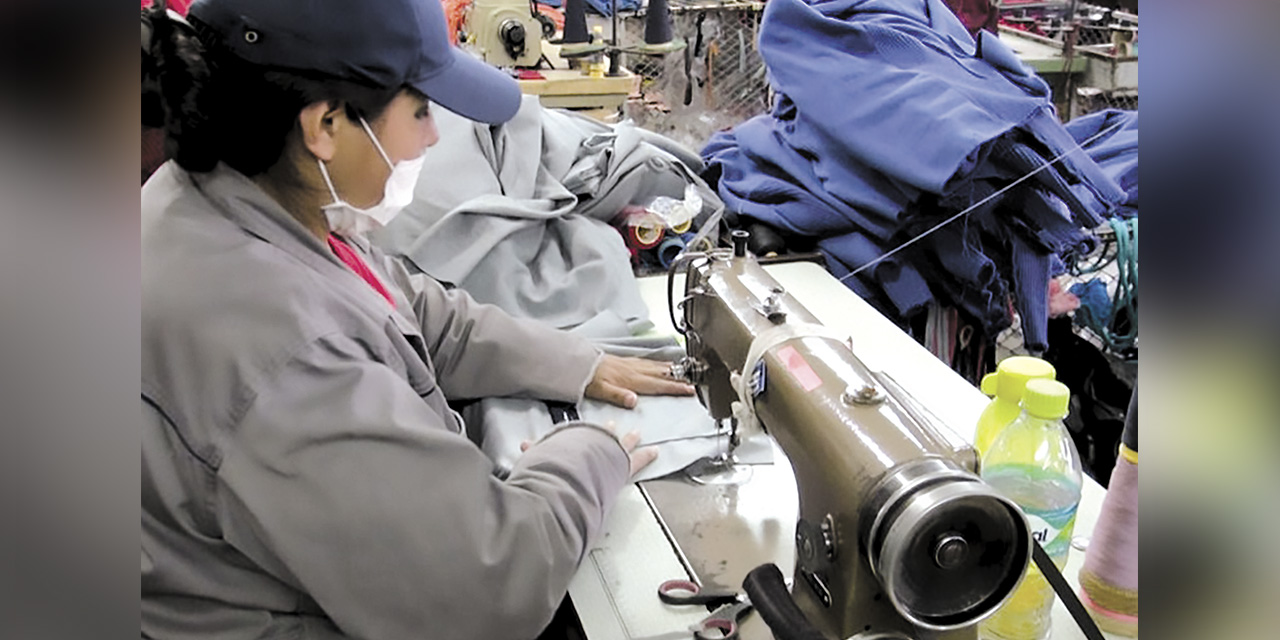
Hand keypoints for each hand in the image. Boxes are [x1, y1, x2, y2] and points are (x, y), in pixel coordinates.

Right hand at [521, 423, 658, 477]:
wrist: (578, 466)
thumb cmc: (562, 462)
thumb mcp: (543, 454)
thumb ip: (534, 451)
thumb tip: (521, 445)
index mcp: (580, 441)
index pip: (581, 435)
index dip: (582, 433)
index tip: (583, 430)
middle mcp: (598, 442)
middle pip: (603, 435)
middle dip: (607, 431)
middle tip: (611, 424)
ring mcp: (613, 452)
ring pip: (624, 443)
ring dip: (630, 439)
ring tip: (636, 433)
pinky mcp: (626, 465)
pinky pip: (640, 458)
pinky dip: (648, 455)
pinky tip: (655, 451)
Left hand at [584, 355, 694, 408]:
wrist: (579, 364)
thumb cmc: (589, 380)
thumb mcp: (601, 391)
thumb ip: (618, 396)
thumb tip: (634, 401)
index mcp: (631, 380)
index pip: (658, 385)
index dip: (676, 387)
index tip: (690, 389)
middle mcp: (634, 371)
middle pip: (662, 374)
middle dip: (680, 377)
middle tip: (695, 381)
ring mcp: (631, 365)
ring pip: (656, 366)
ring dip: (672, 369)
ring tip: (684, 371)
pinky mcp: (626, 361)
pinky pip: (648, 362)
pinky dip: (659, 364)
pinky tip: (661, 365)